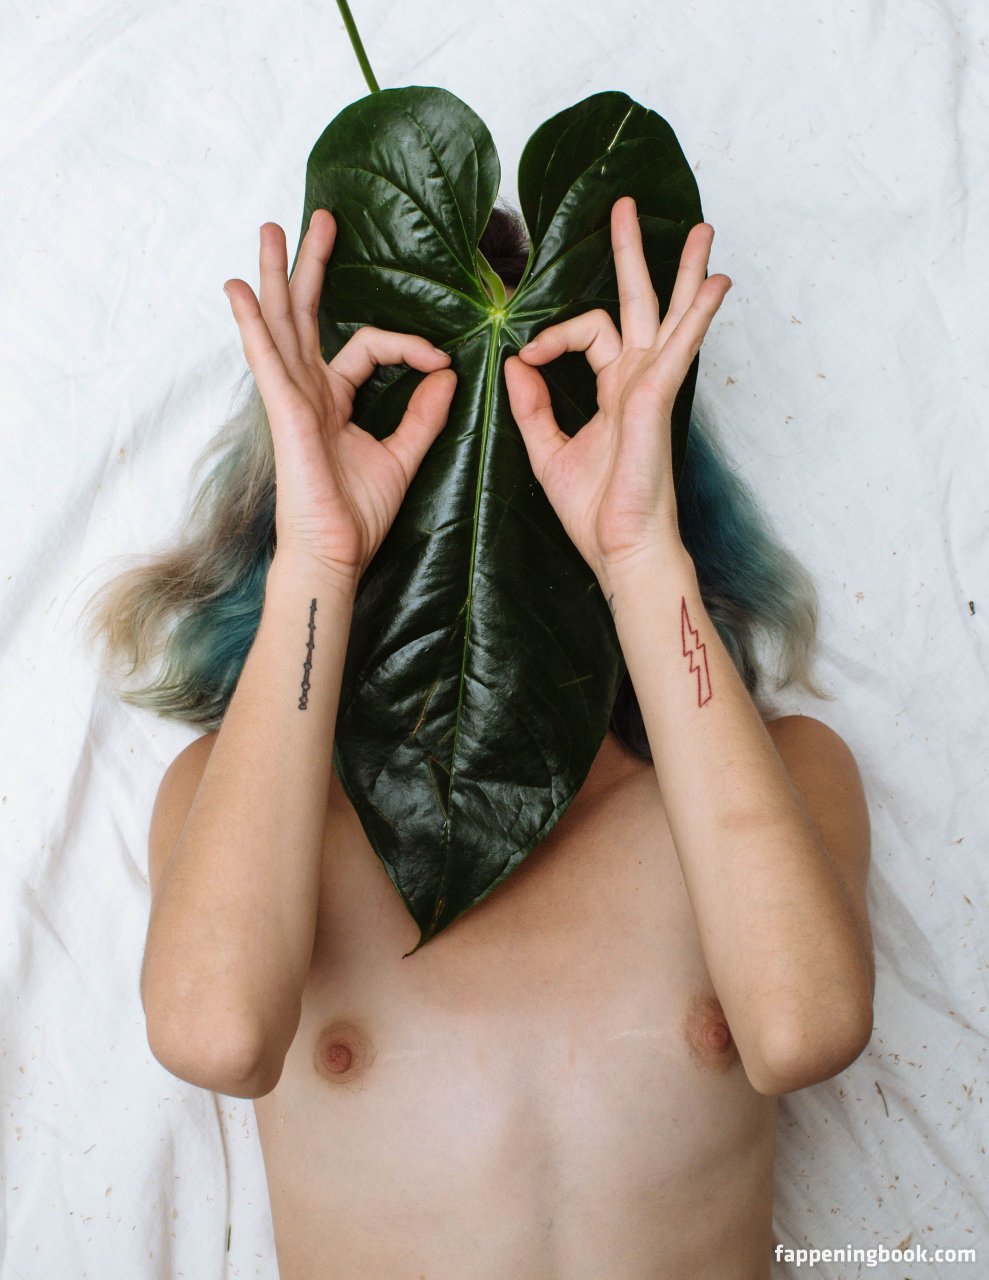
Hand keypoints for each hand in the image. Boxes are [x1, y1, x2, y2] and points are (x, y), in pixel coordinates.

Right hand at [223, 209, 456, 587]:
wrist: (335, 553)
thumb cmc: (358, 514)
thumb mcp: (402, 455)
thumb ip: (422, 415)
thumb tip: (447, 375)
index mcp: (334, 399)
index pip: (368, 346)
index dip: (406, 343)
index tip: (440, 358)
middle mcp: (309, 391)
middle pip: (306, 315)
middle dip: (310, 266)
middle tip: (319, 219)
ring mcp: (292, 398)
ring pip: (282, 324)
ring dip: (276, 275)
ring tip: (272, 228)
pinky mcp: (284, 412)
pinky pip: (267, 360)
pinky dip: (252, 324)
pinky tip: (239, 290)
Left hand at [503, 195, 730, 586]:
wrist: (620, 550)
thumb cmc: (595, 512)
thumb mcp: (547, 450)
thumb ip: (532, 406)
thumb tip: (515, 364)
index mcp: (614, 390)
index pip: (588, 333)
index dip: (553, 335)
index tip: (527, 357)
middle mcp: (638, 381)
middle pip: (640, 304)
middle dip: (634, 255)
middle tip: (626, 207)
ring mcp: (652, 388)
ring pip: (670, 315)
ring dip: (684, 270)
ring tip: (702, 228)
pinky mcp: (657, 400)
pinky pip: (678, 348)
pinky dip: (697, 314)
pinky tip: (715, 284)